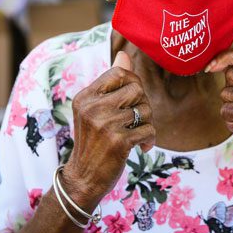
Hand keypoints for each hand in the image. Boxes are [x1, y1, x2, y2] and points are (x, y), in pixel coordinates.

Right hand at [63, 51, 155, 202]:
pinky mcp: (118, 142)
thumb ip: (111, 84)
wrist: (83, 178)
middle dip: (143, 104)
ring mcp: (105, 124)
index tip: (131, 100)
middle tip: (135, 120)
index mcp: (86, 96)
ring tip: (135, 134)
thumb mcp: (95, 110)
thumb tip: (123, 54)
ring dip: (147, 123)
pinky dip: (149, 140)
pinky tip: (140, 147)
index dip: (133, 83)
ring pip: (145, 110)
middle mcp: (92, 107)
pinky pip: (148, 130)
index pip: (119, 73)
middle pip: (137, 89)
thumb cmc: (94, 141)